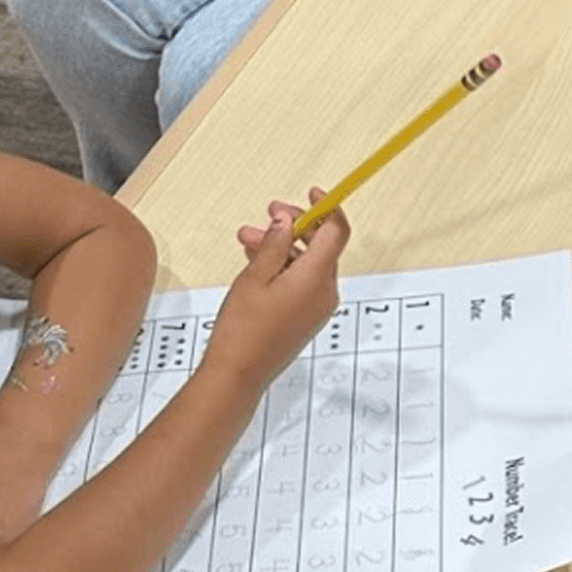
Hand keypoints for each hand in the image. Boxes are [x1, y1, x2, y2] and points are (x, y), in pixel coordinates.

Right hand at [208, 193, 348, 390]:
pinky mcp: (306, 318)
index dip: (327, 207)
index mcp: (317, 278)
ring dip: (282, 247)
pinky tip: (257, 261)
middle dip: (293, 226)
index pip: (336, 230)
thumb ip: (275, 243)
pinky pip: (302, 281)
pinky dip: (283, 267)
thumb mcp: (254, 277)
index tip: (312, 193)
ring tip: (249, 238)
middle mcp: (325, 292)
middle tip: (268, 216)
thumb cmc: (242, 332)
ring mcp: (317, 307)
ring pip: (306, 263)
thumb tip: (287, 221)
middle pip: (320, 245)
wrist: (235, 378)